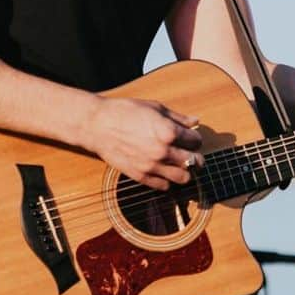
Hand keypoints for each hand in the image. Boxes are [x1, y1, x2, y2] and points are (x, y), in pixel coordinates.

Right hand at [82, 96, 203, 189]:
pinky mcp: (140, 176)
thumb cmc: (125, 111)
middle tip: (190, 153)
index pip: (196, 141)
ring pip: (183, 178)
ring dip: (185, 172)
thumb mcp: (155, 108)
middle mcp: (163, 151)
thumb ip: (178, 117)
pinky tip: (163, 170)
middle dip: (196, 157)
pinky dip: (167, 181)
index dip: (194, 137)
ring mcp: (152, 166)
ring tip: (179, 165)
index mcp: (169, 132)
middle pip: (194, 162)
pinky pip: (163, 186)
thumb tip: (195, 122)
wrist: (98, 125)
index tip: (190, 136)